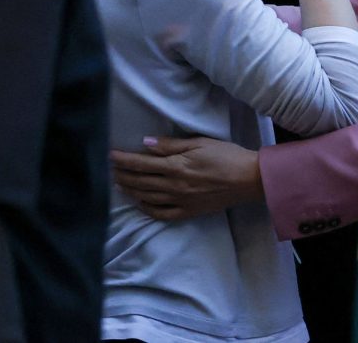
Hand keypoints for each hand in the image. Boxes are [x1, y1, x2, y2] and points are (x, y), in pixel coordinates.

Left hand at [110, 136, 262, 221]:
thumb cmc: (226, 155)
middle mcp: (175, 186)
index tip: (109, 155)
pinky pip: (162, 214)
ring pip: (148, 197)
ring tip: (119, 184)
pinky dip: (148, 209)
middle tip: (108, 169)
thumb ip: (171, 145)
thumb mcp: (199, 143)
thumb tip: (145, 144)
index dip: (124, 160)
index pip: (142, 163)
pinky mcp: (188, 211)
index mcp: (177, 166)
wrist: (249, 179)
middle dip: (122, 175)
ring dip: (131, 190)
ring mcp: (181, 201)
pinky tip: (140, 203)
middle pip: (141, 181)